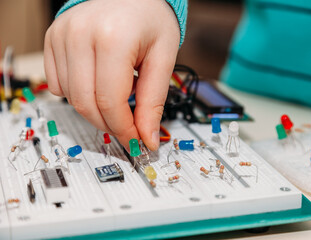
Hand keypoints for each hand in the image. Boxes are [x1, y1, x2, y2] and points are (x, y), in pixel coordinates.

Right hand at [44, 0, 179, 150]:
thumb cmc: (150, 19)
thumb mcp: (163, 58)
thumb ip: (153, 101)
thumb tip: (147, 138)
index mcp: (113, 38)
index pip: (110, 102)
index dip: (124, 129)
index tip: (136, 141)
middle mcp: (80, 35)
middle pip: (86, 104)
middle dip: (109, 124)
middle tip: (128, 127)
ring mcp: (61, 36)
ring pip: (71, 97)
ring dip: (95, 109)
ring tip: (117, 94)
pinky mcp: (52, 39)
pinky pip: (58, 84)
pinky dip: (79, 93)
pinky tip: (98, 81)